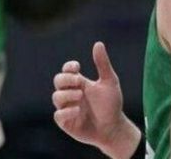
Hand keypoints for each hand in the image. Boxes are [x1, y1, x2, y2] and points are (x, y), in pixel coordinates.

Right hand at [52, 42, 139, 157]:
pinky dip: (65, 112)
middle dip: (65, 79)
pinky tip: (77, 110)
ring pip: (56, 97)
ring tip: (80, 95)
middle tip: (78, 81)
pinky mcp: (67, 123)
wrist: (114, 128)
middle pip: (58, 81)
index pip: (66, 71)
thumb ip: (103, 64)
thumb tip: (98, 43)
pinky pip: (58, 116)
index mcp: (80, 83)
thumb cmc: (111, 105)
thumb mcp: (110, 82)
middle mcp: (71, 94)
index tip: (78, 67)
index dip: (68, 67)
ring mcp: (68, 108)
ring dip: (66, 94)